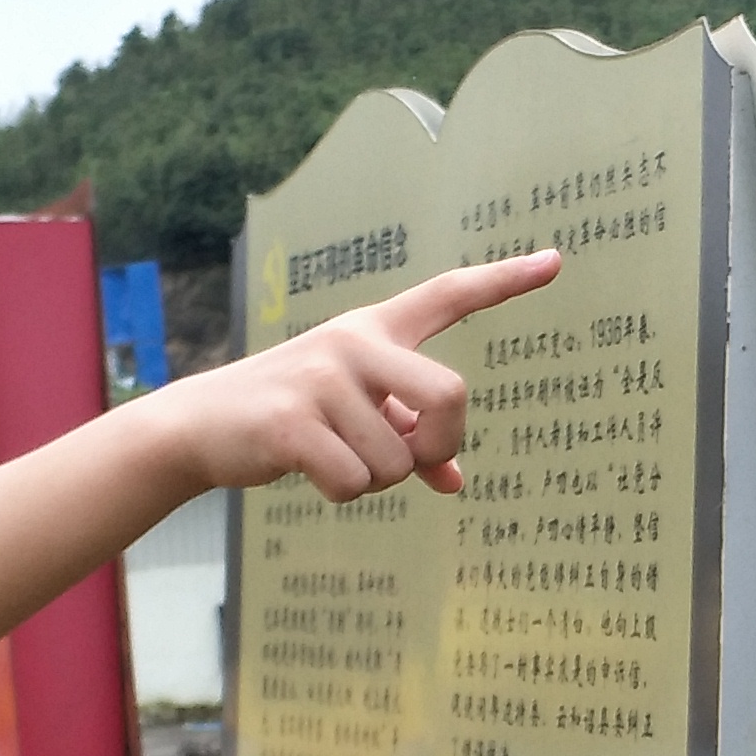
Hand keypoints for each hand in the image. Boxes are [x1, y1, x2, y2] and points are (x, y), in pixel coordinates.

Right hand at [153, 250, 560, 501]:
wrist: (200, 426)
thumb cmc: (293, 418)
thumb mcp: (355, 418)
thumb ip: (409, 439)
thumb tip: (454, 482)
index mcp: (376, 331)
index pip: (449, 295)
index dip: (505, 280)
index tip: (556, 261)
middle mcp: (355, 343)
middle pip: (451, 397)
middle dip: (440, 445)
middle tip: (413, 458)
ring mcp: (323, 379)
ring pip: (399, 461)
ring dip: (376, 481)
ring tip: (334, 457)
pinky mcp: (295, 421)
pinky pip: (356, 481)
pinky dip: (343, 493)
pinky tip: (309, 470)